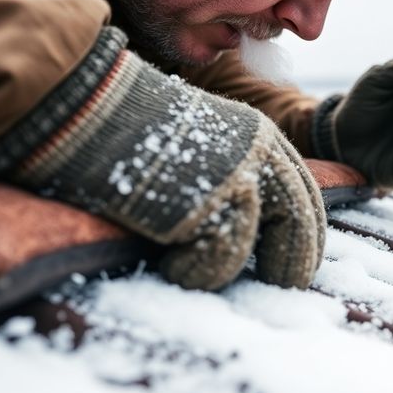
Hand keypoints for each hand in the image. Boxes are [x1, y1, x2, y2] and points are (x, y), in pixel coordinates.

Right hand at [0, 32, 325, 290]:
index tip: (293, 264)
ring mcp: (237, 178)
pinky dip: (196, 273)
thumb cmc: (128, 128)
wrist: (87, 106)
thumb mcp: (200, 141)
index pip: (303, 193)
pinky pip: (220, 260)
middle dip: (294, 262)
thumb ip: (232, 172)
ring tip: (190, 271)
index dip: (305, 235)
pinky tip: (170, 264)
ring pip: (257, 246)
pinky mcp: (208, 204)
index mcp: (262, 136)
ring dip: (227, 269)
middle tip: (280, 286)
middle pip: (301, 221)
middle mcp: (261, 154)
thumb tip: (252, 227)